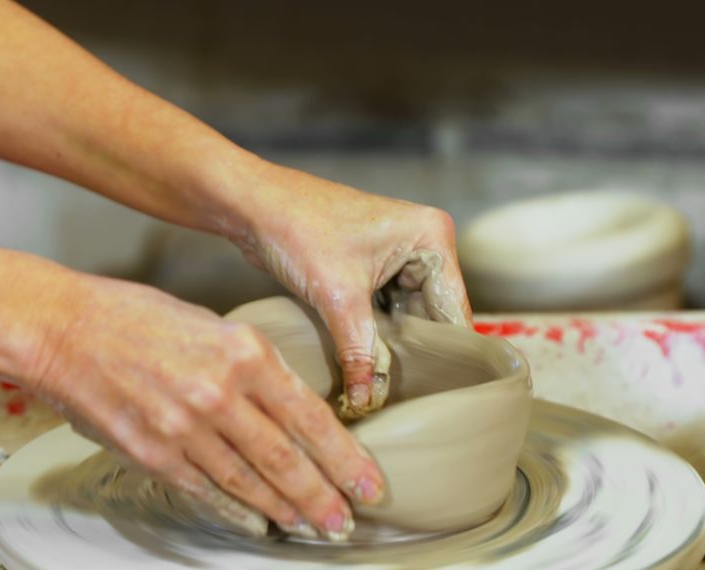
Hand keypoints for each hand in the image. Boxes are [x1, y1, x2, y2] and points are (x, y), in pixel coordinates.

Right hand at [27, 275, 384, 539]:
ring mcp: (185, 428)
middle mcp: (220, 393)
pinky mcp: (152, 453)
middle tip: (346, 521)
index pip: (311, 417)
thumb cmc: (133, 316)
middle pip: (286, 459)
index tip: (367, 483)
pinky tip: (257, 523)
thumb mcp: (210, 324)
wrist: (61, 328)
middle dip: (323, 497)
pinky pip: (206, 490)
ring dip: (285, 509)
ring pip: (249, 482)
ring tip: (310, 526)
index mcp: (243, 352)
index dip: (345, 457)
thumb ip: (250, 364)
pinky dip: (236, 511)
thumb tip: (286, 403)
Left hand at [228, 162, 472, 417]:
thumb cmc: (296, 228)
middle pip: (430, 316)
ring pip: (405, 317)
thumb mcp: (337, 298)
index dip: (442, 354)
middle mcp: (421, 243)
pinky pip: (383, 310)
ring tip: (379, 384)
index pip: (452, 310)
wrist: (252, 206)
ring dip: (390, 346)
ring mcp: (396, 254)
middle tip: (400, 395)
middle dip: (412, 353)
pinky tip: (364, 362)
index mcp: (431, 238)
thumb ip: (360, 352)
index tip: (436, 394)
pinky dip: (373, 334)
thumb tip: (369, 401)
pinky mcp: (370, 266)